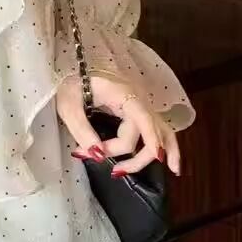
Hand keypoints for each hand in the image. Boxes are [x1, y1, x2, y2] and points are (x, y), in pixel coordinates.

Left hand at [56, 74, 182, 175]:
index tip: (152, 157)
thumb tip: (97, 154)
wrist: (71, 69)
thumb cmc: (70, 85)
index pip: (142, 120)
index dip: (148, 140)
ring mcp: (140, 106)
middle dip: (136, 156)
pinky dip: (165, 144)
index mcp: (122, 94)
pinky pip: (157, 129)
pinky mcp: (137, 112)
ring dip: (166, 151)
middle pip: (149, 132)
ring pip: (163, 130)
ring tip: (172, 171)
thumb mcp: (69, 106)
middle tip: (114, 171)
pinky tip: (170, 160)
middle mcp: (137, 100)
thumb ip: (83, 130)